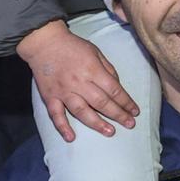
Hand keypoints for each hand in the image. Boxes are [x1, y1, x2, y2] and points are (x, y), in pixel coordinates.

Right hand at [18, 20, 138, 140]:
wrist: (44, 42)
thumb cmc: (72, 46)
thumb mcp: (95, 51)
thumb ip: (108, 69)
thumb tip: (117, 86)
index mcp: (92, 70)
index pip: (114, 90)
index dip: (126, 102)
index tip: (135, 111)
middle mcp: (79, 82)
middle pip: (102, 103)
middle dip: (118, 114)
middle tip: (130, 124)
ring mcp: (64, 91)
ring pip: (82, 111)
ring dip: (97, 123)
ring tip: (110, 132)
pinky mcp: (50, 97)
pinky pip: (56, 114)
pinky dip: (63, 127)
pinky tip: (71, 138)